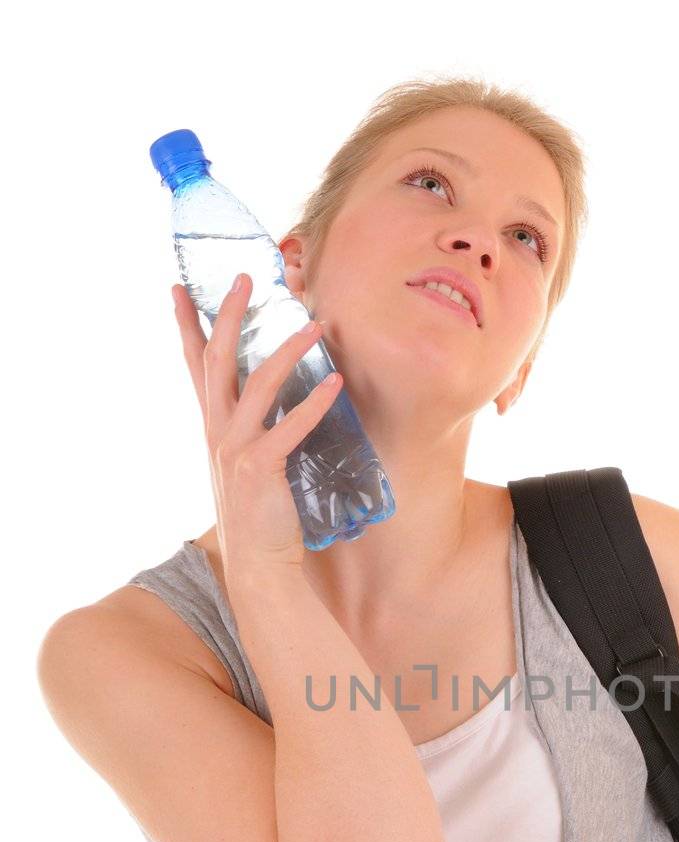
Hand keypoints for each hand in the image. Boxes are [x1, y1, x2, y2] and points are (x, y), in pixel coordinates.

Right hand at [171, 273, 342, 576]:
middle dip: (228, 315)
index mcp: (212, 427)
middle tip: (245, 277)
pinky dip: (314, 403)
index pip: (194, 366)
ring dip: (286, 351)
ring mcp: (235, 449)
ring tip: (315, 326)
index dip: (186, 326)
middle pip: (217, 360)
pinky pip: (289, 427)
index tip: (179, 288)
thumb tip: (278, 398)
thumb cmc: (261, 515)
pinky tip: (335, 384)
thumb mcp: (248, 463)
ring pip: (256, 385)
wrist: (259, 564)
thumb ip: (253, 429)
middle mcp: (217, 432)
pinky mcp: (260, 468)